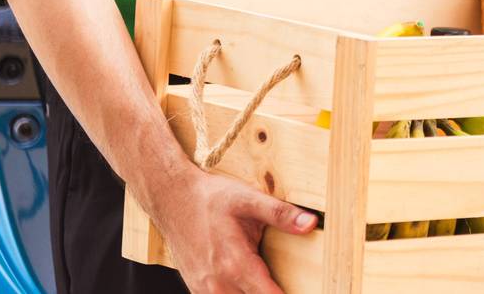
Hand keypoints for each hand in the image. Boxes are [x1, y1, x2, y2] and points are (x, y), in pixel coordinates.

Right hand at [150, 169, 316, 293]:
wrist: (172, 199)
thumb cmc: (210, 198)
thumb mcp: (249, 199)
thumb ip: (281, 214)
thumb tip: (311, 223)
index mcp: (235, 264)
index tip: (306, 290)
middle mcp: (218, 284)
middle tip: (289, 285)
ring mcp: (204, 289)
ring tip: (268, 284)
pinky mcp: (197, 289)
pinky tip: (248, 285)